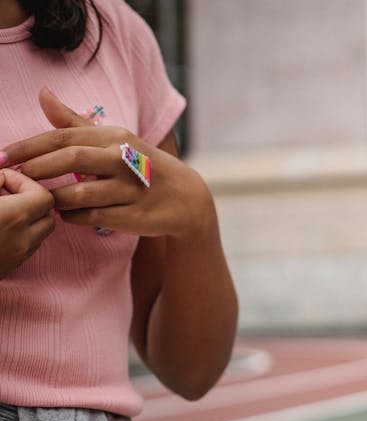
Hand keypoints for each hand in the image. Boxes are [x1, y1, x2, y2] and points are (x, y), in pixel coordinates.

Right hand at [0, 168, 55, 276]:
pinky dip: (19, 233)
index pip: (43, 194)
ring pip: (39, 232)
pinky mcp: (10, 268)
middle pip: (47, 214)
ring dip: (26, 217)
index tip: (2, 177)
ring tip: (1, 209)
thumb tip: (3, 176)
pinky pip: (26, 247)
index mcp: (15, 216)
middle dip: (29, 199)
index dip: (24, 181)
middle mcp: (23, 238)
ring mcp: (18, 256)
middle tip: (4, 192)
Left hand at [1, 87, 212, 239]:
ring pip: (79, 193)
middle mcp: (124, 159)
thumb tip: (42, 93)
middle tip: (14, 177)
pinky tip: (68, 213)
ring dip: (54, 198)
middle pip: (71, 159)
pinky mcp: (133, 215)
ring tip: (44, 198)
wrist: (184, 197)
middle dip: (37, 169)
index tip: (2, 156)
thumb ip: (73, 121)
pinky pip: (91, 217)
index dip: (28, 146)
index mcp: (115, 137)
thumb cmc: (139, 165)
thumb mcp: (112, 140)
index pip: (63, 136)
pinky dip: (73, 216)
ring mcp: (131, 188)